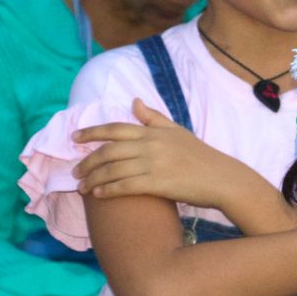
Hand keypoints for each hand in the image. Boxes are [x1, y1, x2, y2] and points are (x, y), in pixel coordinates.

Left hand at [74, 98, 247, 208]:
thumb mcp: (177, 131)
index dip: (91, 132)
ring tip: (81, 186)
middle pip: (108, 151)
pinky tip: (98, 194)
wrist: (222, 178)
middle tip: (75, 170)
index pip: (115, 128)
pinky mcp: (157, 184)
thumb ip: (154, 118)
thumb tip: (134, 101)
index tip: (74, 138)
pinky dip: (108, 190)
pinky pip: (125, 186)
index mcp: (153, 132)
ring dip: (93, 178)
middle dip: (87, 161)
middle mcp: (150, 145)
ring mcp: (153, 164)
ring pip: (113, 170)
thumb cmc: (201, 156)